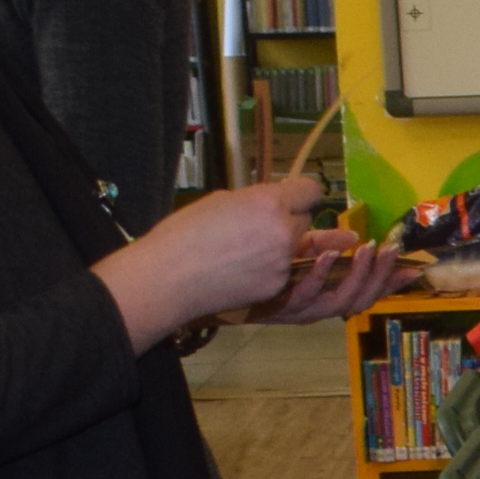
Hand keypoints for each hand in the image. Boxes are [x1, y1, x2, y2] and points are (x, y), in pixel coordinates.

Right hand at [96, 175, 338, 350]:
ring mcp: (282, 262)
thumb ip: (255, 200)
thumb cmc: (185, 233)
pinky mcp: (276, 286)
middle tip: (259, 226)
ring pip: (294, 248)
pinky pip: (282, 271)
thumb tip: (272, 203)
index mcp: (269, 202)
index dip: (301, 194)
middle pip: (305, 220)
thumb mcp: (222, 200)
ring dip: (278, 247)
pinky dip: (269, 269)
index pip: (310, 191)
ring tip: (243, 251)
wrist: (169, 278)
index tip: (293, 197)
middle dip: (288, 220)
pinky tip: (241, 270)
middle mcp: (283, 231)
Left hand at [248, 234, 407, 324]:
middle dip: (381, 275)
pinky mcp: (282, 306)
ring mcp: (301, 310)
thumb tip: (351, 236)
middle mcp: (318, 308)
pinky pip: (307, 295)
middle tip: (391, 250)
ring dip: (358, 274)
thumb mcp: (294, 251)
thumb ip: (322, 244)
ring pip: (341, 301)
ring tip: (368, 248)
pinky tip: (330, 254)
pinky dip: (322, 275)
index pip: (367, 291)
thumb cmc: (252, 264)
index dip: (391, 282)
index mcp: (324, 295)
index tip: (413, 267)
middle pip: (361, 299)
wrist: (212, 280)